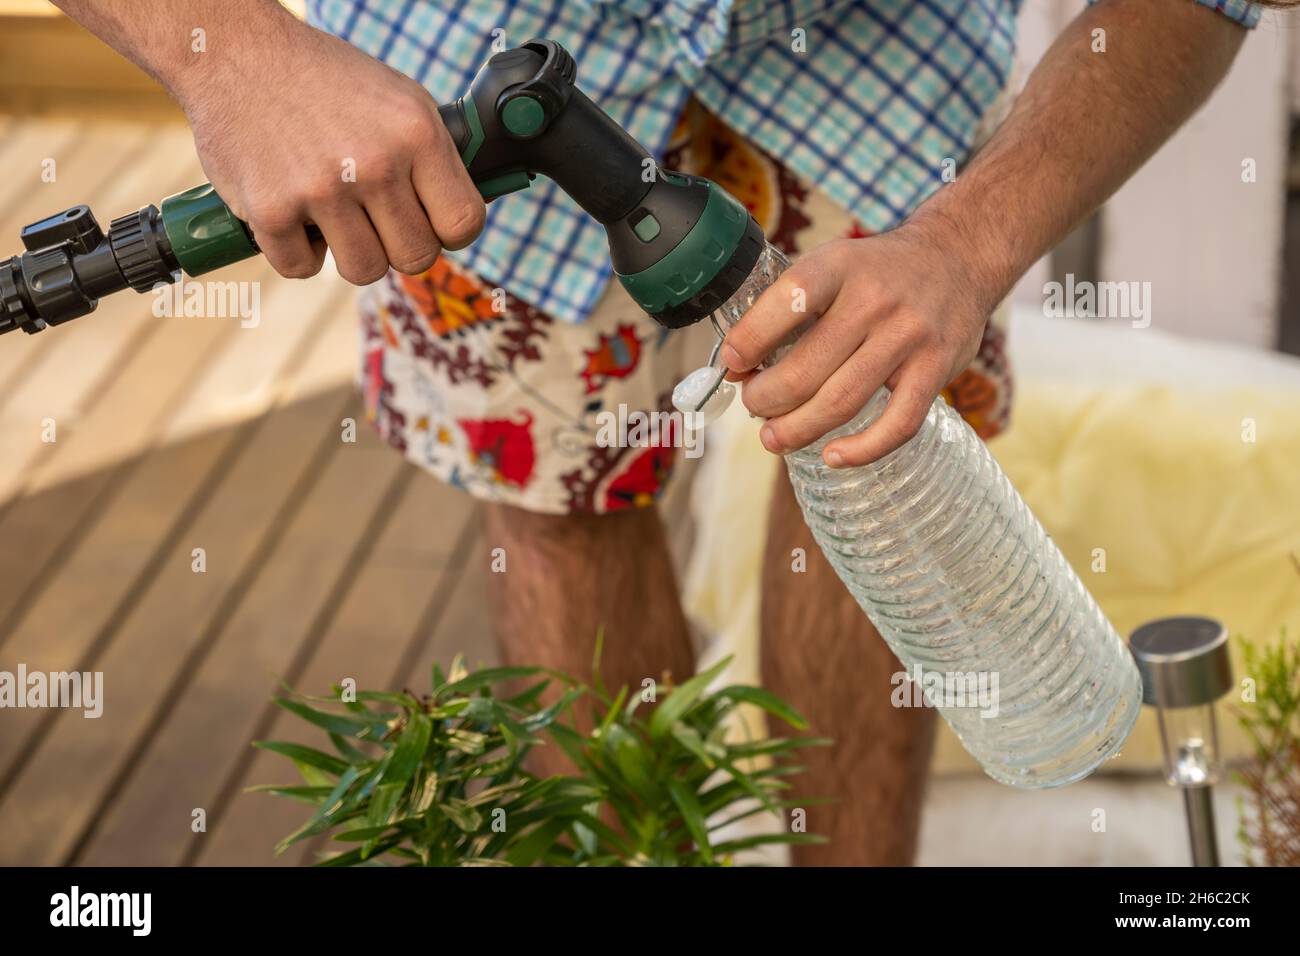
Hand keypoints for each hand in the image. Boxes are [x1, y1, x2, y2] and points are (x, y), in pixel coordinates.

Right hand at [168, 5, 483, 283]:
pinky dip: (297, 251)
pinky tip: (294, 215)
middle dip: (398, 244)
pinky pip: (302, 268)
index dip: (449, 232)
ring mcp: (321, 190)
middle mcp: (374, 163)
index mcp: (415, 133)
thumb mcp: (400, 99)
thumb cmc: (325, 81)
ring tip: (336, 216)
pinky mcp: (271, 210)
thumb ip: (433, 157)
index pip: (463, 222)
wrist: (236, 53)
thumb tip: (462, 218)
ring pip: (365, 271)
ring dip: (352, 252)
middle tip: (375, 219)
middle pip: (416, 257)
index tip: (429, 222)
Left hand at [720, 224, 997, 467]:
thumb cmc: (879, 272)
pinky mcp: (936, 369)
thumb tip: (737, 365)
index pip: (787, 303)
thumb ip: (790, 308)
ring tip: (774, 438)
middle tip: (754, 405)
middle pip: (805, 369)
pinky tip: (833, 457)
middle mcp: (875, 300)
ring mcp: (908, 337)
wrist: (959, 257)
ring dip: (797, 429)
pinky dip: (862, 450)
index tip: (732, 363)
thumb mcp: (834, 264)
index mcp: (840, 266)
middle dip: (765, 398)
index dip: (750, 339)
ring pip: (841, 402)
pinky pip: (898, 424)